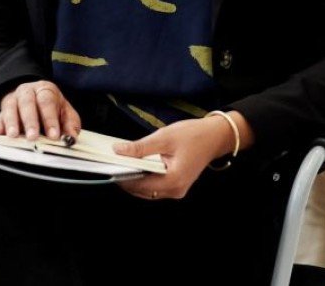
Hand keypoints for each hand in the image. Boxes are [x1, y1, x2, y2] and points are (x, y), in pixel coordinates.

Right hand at [0, 80, 80, 141]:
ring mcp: (13, 100)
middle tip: (33, 137)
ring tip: (13, 135)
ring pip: (10, 107)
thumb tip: (71, 139)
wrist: (33, 96)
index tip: (54, 135)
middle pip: (27, 103)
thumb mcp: (65, 112)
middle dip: (30, 121)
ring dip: (11, 122)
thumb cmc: (52, 108)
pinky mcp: (2, 111)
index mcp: (45, 90)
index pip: (47, 101)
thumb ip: (70, 125)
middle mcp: (27, 92)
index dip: (50, 119)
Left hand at [114, 115, 234, 200]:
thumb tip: (118, 151)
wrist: (215, 136)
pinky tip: (139, 165)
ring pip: (148, 190)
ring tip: (124, 162)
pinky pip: (156, 186)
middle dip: (127, 178)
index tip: (109, 166)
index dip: (122, 176)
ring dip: (135, 178)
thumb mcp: (164, 137)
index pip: (140, 185)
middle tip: (113, 163)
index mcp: (173, 180)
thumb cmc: (193, 135)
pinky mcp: (177, 185)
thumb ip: (140, 147)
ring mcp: (177, 190)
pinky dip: (145, 177)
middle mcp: (175, 190)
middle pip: (142, 190)